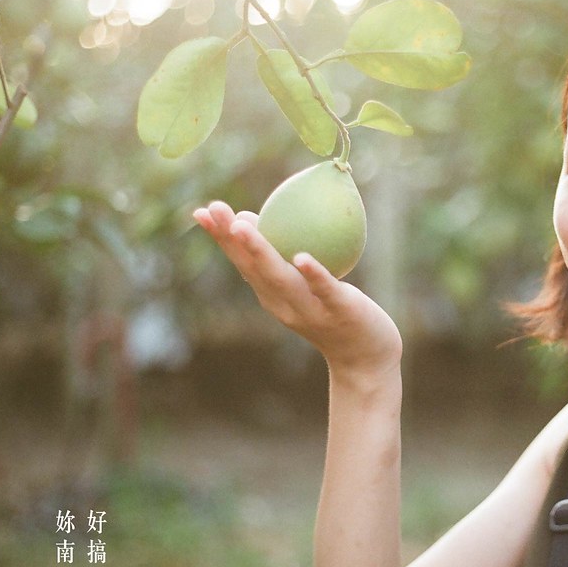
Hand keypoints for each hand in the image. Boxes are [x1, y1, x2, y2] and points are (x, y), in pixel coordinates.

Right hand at [193, 201, 401, 386]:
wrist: (366, 359)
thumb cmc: (336, 314)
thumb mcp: (307, 287)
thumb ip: (287, 258)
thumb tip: (262, 216)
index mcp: (273, 296)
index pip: (242, 263)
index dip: (221, 238)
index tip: (201, 212)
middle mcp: (283, 304)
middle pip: (252, 269)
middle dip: (230, 238)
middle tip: (213, 207)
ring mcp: (309, 310)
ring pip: (280, 279)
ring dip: (260, 251)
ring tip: (242, 225)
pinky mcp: (338, 311)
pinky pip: (324, 290)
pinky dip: (312, 274)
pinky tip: (301, 257)